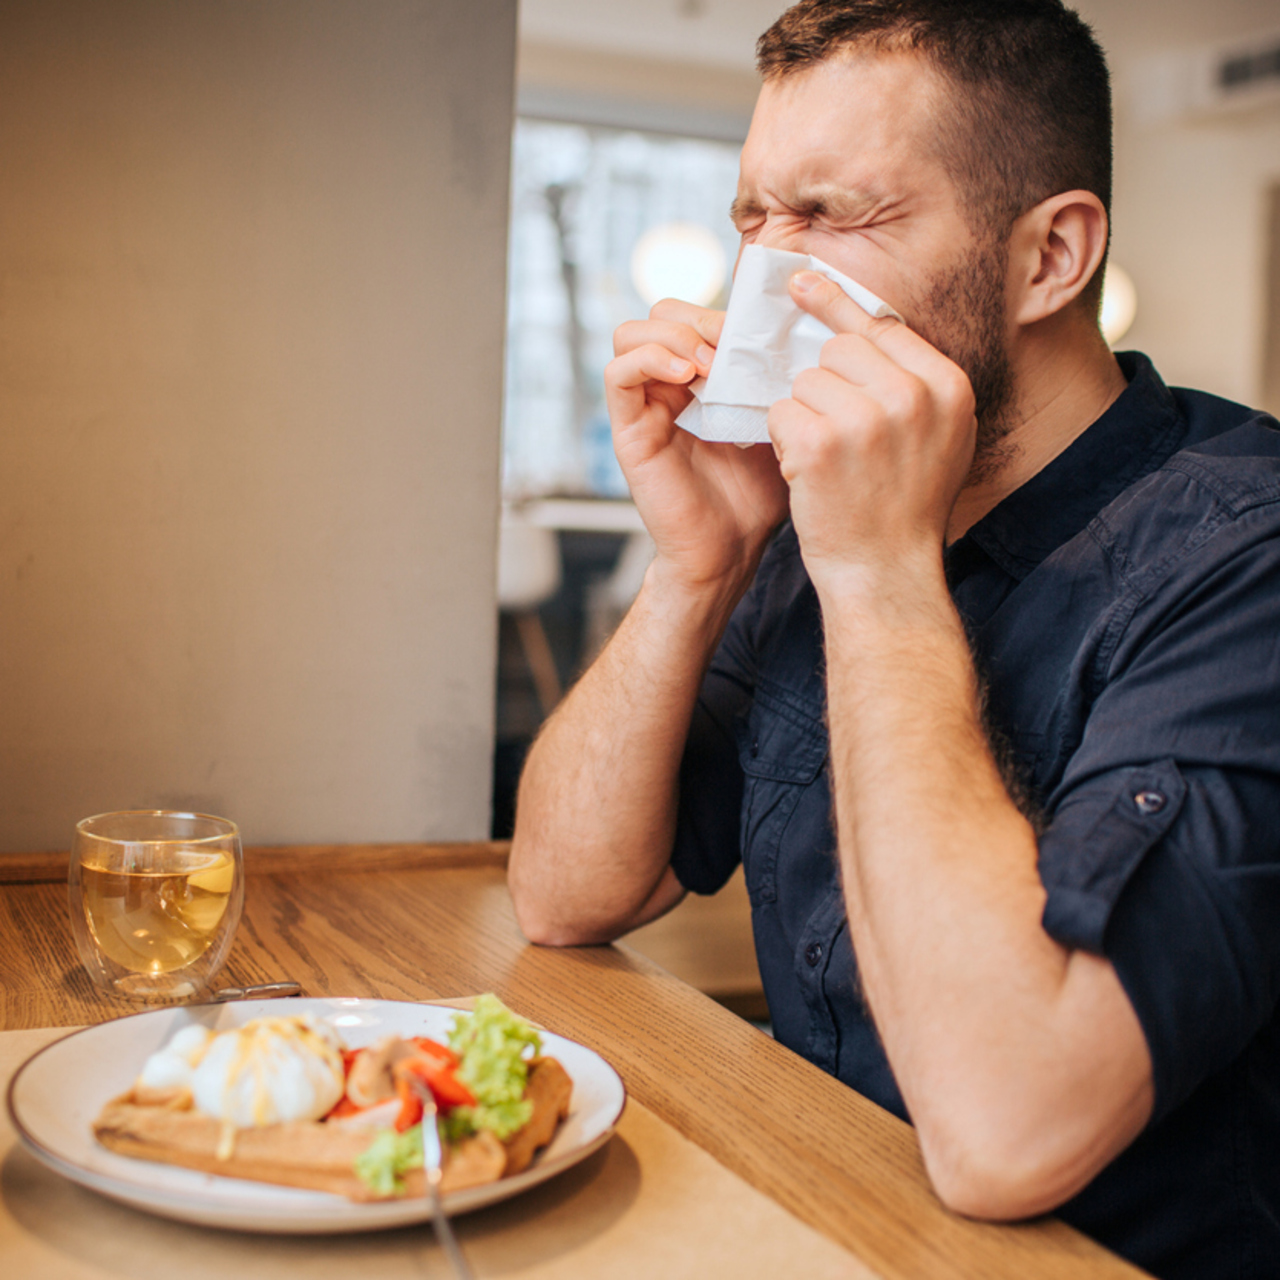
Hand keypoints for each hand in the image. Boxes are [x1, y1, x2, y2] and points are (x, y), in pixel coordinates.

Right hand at [606, 299, 788, 592]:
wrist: (732, 550)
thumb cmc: (758, 494)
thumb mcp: (778, 423)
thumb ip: (777, 380)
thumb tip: (798, 331)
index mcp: (701, 379)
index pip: (697, 314)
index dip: (724, 311)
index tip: (760, 332)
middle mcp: (667, 386)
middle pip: (662, 313)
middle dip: (699, 317)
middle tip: (732, 345)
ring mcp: (644, 406)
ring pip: (631, 332)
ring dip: (674, 336)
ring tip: (710, 363)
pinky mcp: (629, 430)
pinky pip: (618, 374)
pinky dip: (650, 361)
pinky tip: (688, 379)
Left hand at [767, 272, 976, 593]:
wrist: (884, 573)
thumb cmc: (903, 508)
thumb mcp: (937, 437)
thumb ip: (912, 381)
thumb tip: (860, 320)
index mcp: (947, 386)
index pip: (881, 326)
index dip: (837, 305)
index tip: (800, 283)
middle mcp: (913, 395)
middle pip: (837, 350)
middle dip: (824, 387)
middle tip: (840, 439)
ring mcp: (866, 418)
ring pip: (804, 382)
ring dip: (803, 417)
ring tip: (829, 464)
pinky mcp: (821, 443)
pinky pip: (780, 413)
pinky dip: (783, 441)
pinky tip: (807, 474)